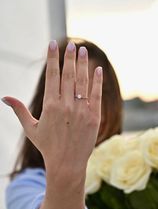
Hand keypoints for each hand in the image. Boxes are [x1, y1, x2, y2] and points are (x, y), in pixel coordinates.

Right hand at [2, 41, 102, 181]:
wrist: (67, 164)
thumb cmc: (47, 146)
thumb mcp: (31, 128)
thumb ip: (19, 110)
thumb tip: (4, 97)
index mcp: (50, 106)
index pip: (51, 76)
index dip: (52, 58)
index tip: (53, 44)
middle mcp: (66, 105)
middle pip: (68, 75)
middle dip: (69, 57)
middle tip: (72, 44)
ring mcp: (82, 111)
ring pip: (82, 82)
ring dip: (83, 65)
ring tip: (83, 51)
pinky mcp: (94, 117)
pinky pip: (96, 95)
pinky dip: (97, 82)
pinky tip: (98, 70)